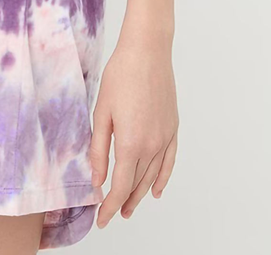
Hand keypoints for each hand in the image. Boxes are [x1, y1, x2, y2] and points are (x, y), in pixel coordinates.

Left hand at [89, 36, 178, 226]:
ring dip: (140, 194)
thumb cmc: (120, 76)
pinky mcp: (173, 128)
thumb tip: (96, 179)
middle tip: (111, 215)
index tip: (101, 220)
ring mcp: (165, 137)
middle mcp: (152, 145)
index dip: (109, 206)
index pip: (120, 187)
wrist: (147, 51)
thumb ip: (98, 149)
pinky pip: (168, 161)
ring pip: (152, 175)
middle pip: (137, 184)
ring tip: (129, 208)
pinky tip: (156, 190)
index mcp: (131, 143)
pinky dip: (162, 178)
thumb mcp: (101, 112)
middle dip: (123, 203)